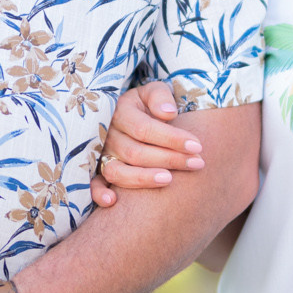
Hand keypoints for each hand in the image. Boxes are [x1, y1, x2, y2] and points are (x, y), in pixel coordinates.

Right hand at [91, 81, 205, 205]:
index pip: (145, 129)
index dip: (172, 139)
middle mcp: (108, 134)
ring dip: (143, 179)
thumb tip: (169, 113)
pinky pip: (94, 184)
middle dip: (169, 160)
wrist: (130, 113)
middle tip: (197, 163)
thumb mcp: (154, 91)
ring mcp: (101, 154)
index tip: (197, 146)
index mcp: (121, 111)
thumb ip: (160, 97)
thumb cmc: (147, 104)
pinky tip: (113, 201)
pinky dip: (98, 193)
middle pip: (136, 153)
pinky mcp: (97, 169)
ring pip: (118, 172)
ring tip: (169, 180)